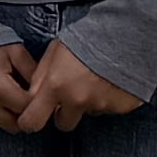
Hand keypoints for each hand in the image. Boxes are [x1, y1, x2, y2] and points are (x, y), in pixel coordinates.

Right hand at [0, 44, 40, 131]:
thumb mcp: (14, 50)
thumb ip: (33, 71)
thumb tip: (46, 89)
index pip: (27, 111)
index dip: (35, 105)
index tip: (36, 98)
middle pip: (12, 125)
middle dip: (21, 115)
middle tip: (22, 100)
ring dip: (1, 111)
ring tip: (0, 91)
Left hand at [15, 42, 147, 136]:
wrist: (126, 33)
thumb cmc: (88, 37)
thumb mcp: (55, 51)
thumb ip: (41, 76)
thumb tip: (33, 94)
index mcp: (56, 86)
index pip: (32, 121)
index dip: (31, 121)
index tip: (33, 118)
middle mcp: (77, 100)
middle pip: (63, 124)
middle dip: (64, 113)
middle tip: (71, 95)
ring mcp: (101, 105)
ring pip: (88, 113)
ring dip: (88, 103)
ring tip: (96, 80)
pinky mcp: (121, 107)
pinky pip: (109, 109)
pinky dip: (109, 99)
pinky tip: (112, 81)